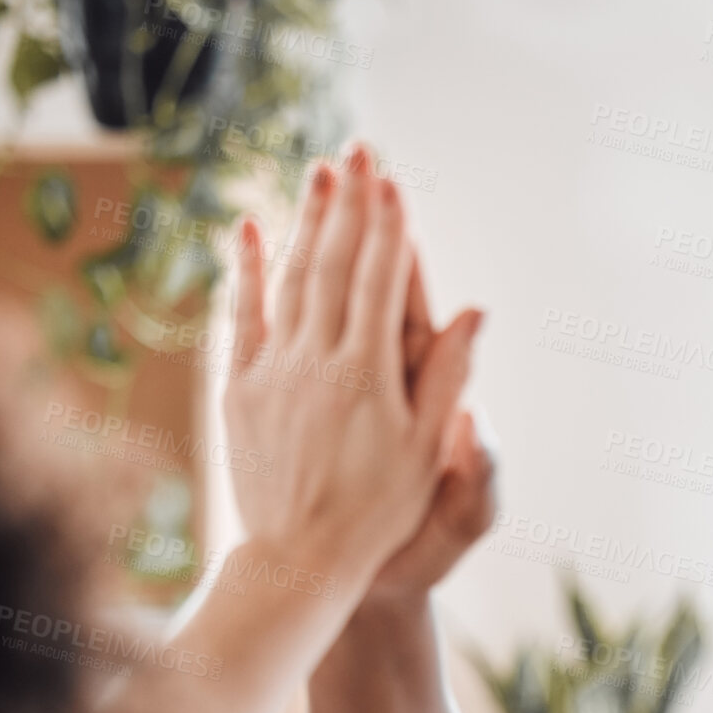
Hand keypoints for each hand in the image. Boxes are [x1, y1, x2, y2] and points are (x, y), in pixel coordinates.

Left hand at [221, 141, 483, 593]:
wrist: (299, 561)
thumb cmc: (379, 515)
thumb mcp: (426, 451)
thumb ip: (445, 377)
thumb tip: (471, 311)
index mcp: (369, 375)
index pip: (383, 281)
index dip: (390, 228)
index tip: (394, 182)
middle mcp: (317, 362)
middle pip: (335, 265)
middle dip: (349, 204)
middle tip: (358, 150)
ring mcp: (273, 372)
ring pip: (291, 280)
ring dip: (306, 222)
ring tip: (318, 172)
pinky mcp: (241, 390)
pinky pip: (243, 317)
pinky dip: (247, 271)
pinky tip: (250, 228)